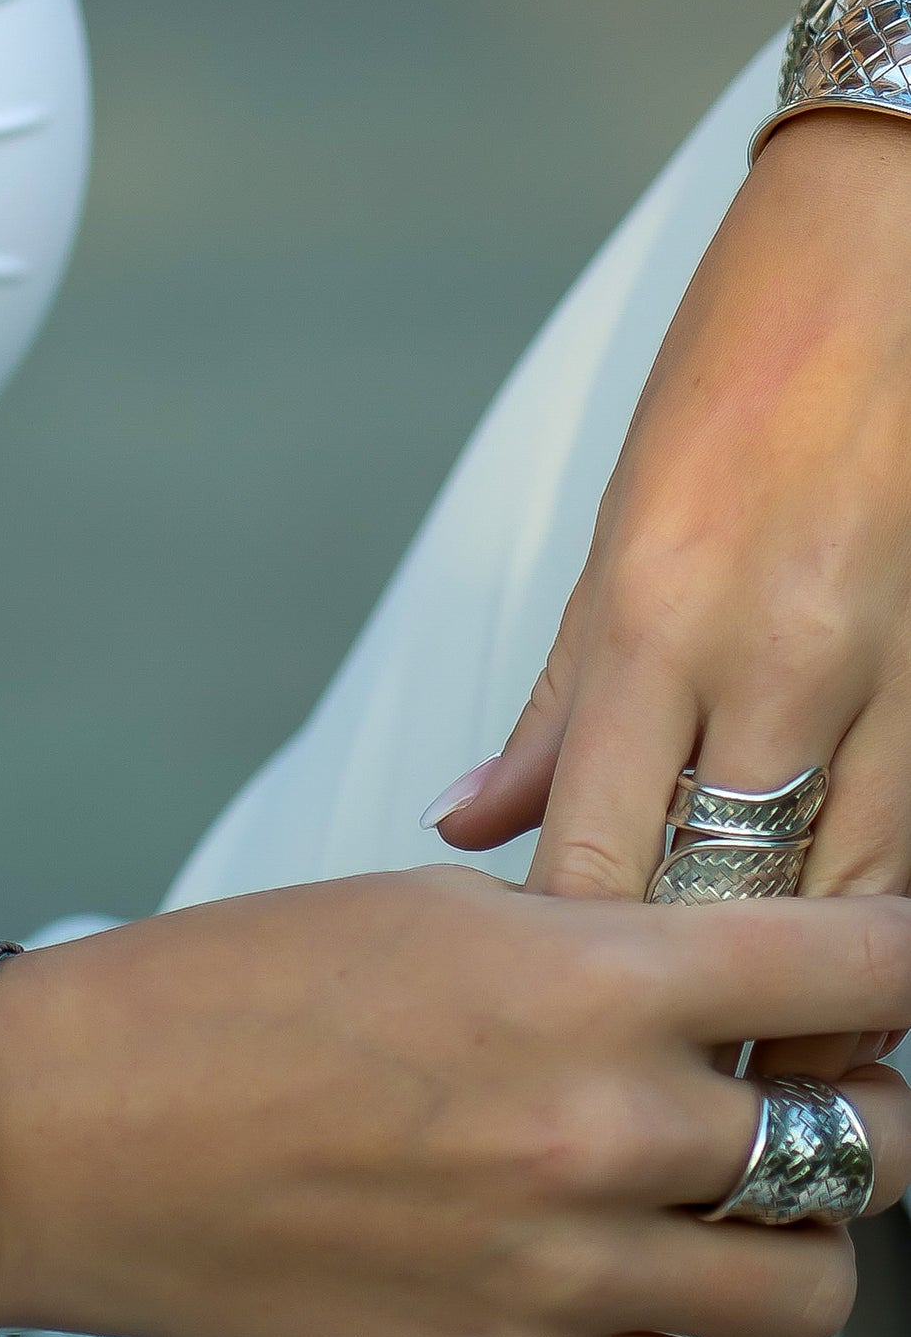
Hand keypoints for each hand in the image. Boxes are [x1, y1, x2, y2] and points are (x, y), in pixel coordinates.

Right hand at [0, 866, 910, 1336]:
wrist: (86, 1130)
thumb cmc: (223, 1001)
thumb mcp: (426, 912)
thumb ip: (580, 952)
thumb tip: (679, 986)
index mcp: (579, 982)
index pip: (851, 969)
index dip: (904, 961)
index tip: (898, 971)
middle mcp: (599, 1132)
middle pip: (864, 1145)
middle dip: (865, 1106)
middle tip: (816, 1084)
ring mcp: (563, 1276)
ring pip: (802, 1288)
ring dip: (789, 1234)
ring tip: (723, 1195)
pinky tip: (656, 1289)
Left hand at [429, 110, 910, 1076]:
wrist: (888, 247)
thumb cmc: (728, 383)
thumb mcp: (609, 539)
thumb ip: (553, 702)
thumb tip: (469, 816)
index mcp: (653, 619)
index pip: (597, 850)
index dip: (576, 955)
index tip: (556, 1026)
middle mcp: (779, 656)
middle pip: (728, 895)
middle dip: (701, 1006)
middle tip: (665, 1089)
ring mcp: (897, 667)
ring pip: (854, 892)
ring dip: (806, 987)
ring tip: (764, 1065)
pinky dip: (886, 904)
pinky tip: (859, 961)